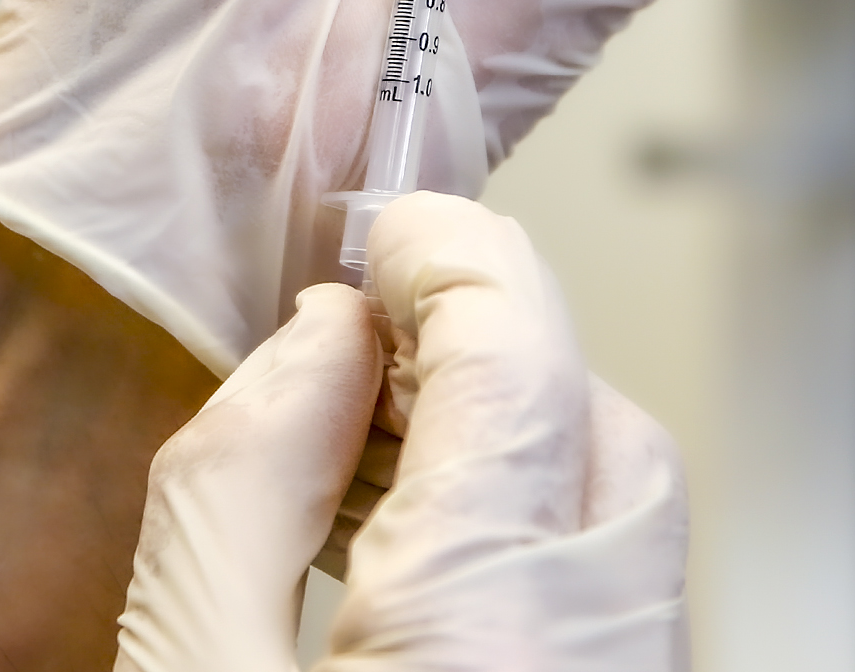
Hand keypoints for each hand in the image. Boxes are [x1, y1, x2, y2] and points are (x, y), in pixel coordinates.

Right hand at [116, 193, 687, 671]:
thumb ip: (236, 503)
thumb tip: (309, 342)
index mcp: (486, 627)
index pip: (516, 355)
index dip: (446, 256)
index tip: (385, 227)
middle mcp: (606, 658)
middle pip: (598, 421)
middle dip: (490, 346)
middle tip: (365, 332)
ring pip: (619, 511)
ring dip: (508, 442)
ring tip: (361, 447)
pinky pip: (603, 598)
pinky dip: (524, 537)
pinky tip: (409, 559)